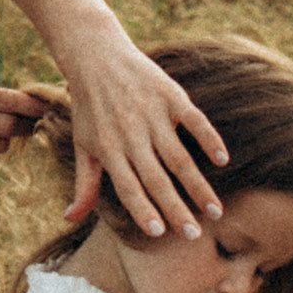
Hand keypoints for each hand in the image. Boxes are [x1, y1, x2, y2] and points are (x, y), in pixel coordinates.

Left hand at [59, 24, 226, 237]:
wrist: (96, 56)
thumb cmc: (89, 107)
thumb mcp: (83, 145)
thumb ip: (84, 185)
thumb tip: (70, 219)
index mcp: (108, 148)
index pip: (127, 186)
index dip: (142, 209)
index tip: (159, 233)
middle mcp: (130, 134)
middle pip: (156, 178)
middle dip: (176, 209)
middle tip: (195, 236)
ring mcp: (152, 114)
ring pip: (178, 156)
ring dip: (197, 185)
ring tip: (214, 211)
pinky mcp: (170, 95)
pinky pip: (194, 120)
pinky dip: (209, 139)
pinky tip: (222, 160)